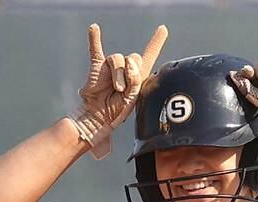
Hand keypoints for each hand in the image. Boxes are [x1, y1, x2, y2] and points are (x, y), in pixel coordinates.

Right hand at [73, 23, 167, 159]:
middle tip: (124, 90)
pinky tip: (94, 28)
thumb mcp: (133, 97)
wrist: (99, 117)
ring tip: (116, 89)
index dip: (156, 42)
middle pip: (133, 57)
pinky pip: (95, 49)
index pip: (149, 55)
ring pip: (117, 59)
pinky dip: (94, 39)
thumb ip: (135, 79)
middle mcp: (125, 68)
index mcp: (138, 75)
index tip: (163, 29)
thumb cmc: (117, 110)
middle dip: (131, 73)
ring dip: (119, 75)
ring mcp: (110, 66)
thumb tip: (129, 62)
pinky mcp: (97, 67)